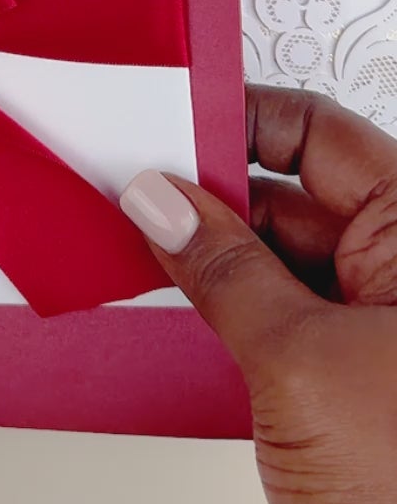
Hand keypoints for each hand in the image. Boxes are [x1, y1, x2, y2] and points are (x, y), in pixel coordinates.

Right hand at [122, 86, 396, 503]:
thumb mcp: (295, 360)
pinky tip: (168, 313)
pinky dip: (222, 311)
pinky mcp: (347, 383)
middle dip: (211, 192)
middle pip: (294, 194)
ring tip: (135, 250)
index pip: (320, 136)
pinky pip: (276, 317)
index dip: (242, 120)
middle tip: (131, 191)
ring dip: (209, 258)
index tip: (167, 121)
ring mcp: (377, 331)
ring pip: (277, 260)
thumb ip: (221, 269)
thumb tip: (164, 202)